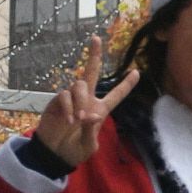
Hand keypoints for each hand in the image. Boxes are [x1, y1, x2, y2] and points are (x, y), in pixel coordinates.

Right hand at [34, 36, 137, 166]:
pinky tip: (69, 121)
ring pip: (79, 85)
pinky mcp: (56, 102)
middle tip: (96, 38)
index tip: (137, 72)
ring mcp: (71, 99)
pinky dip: (68, 107)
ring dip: (80, 100)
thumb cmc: (74, 150)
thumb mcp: (89, 145)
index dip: (126, 84)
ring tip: (78, 120)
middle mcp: (86, 100)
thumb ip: (91, 131)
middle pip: (91, 73)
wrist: (54, 154)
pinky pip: (64, 96)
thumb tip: (90, 116)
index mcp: (100, 110)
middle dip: (94, 55)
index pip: (116, 95)